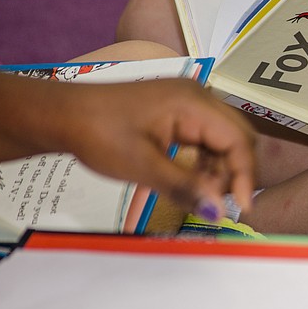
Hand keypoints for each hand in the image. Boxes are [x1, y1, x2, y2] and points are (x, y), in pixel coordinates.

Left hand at [56, 78, 255, 220]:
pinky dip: (204, 163)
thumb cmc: (98, 134)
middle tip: (216, 202)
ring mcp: (189, 102)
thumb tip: (218, 211)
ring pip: (223, 141)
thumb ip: (185, 188)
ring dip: (218, 170)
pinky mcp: (178, 112)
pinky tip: (190, 181)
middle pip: (237, 138)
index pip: (238, 140)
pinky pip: (205, 139)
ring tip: (198, 194)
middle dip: (234, 173)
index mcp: (193, 102)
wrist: (62, 115)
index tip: (240, 208)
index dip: (245, 175)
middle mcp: (198, 96)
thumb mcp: (143, 166)